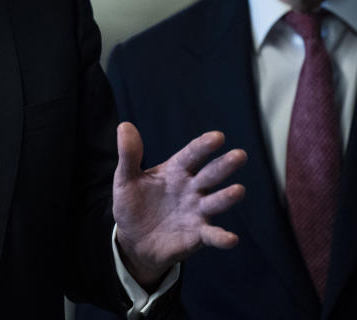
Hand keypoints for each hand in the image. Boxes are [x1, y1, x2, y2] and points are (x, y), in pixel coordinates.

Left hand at [112, 122, 245, 287]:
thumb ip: (129, 155)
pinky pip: (212, 235)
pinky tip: (231, 239)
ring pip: (215, 202)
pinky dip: (222, 237)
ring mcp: (197, 211)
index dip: (203, 146)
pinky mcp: (198, 235)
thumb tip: (125, 126)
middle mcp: (192, 189)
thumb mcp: (126, 179)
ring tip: (238, 190)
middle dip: (224, 165)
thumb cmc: (132, 204)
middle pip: (210, 175)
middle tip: (240, 155)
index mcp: (175, 171)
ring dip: (227, 197)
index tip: (217, 137)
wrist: (133, 240)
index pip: (191, 155)